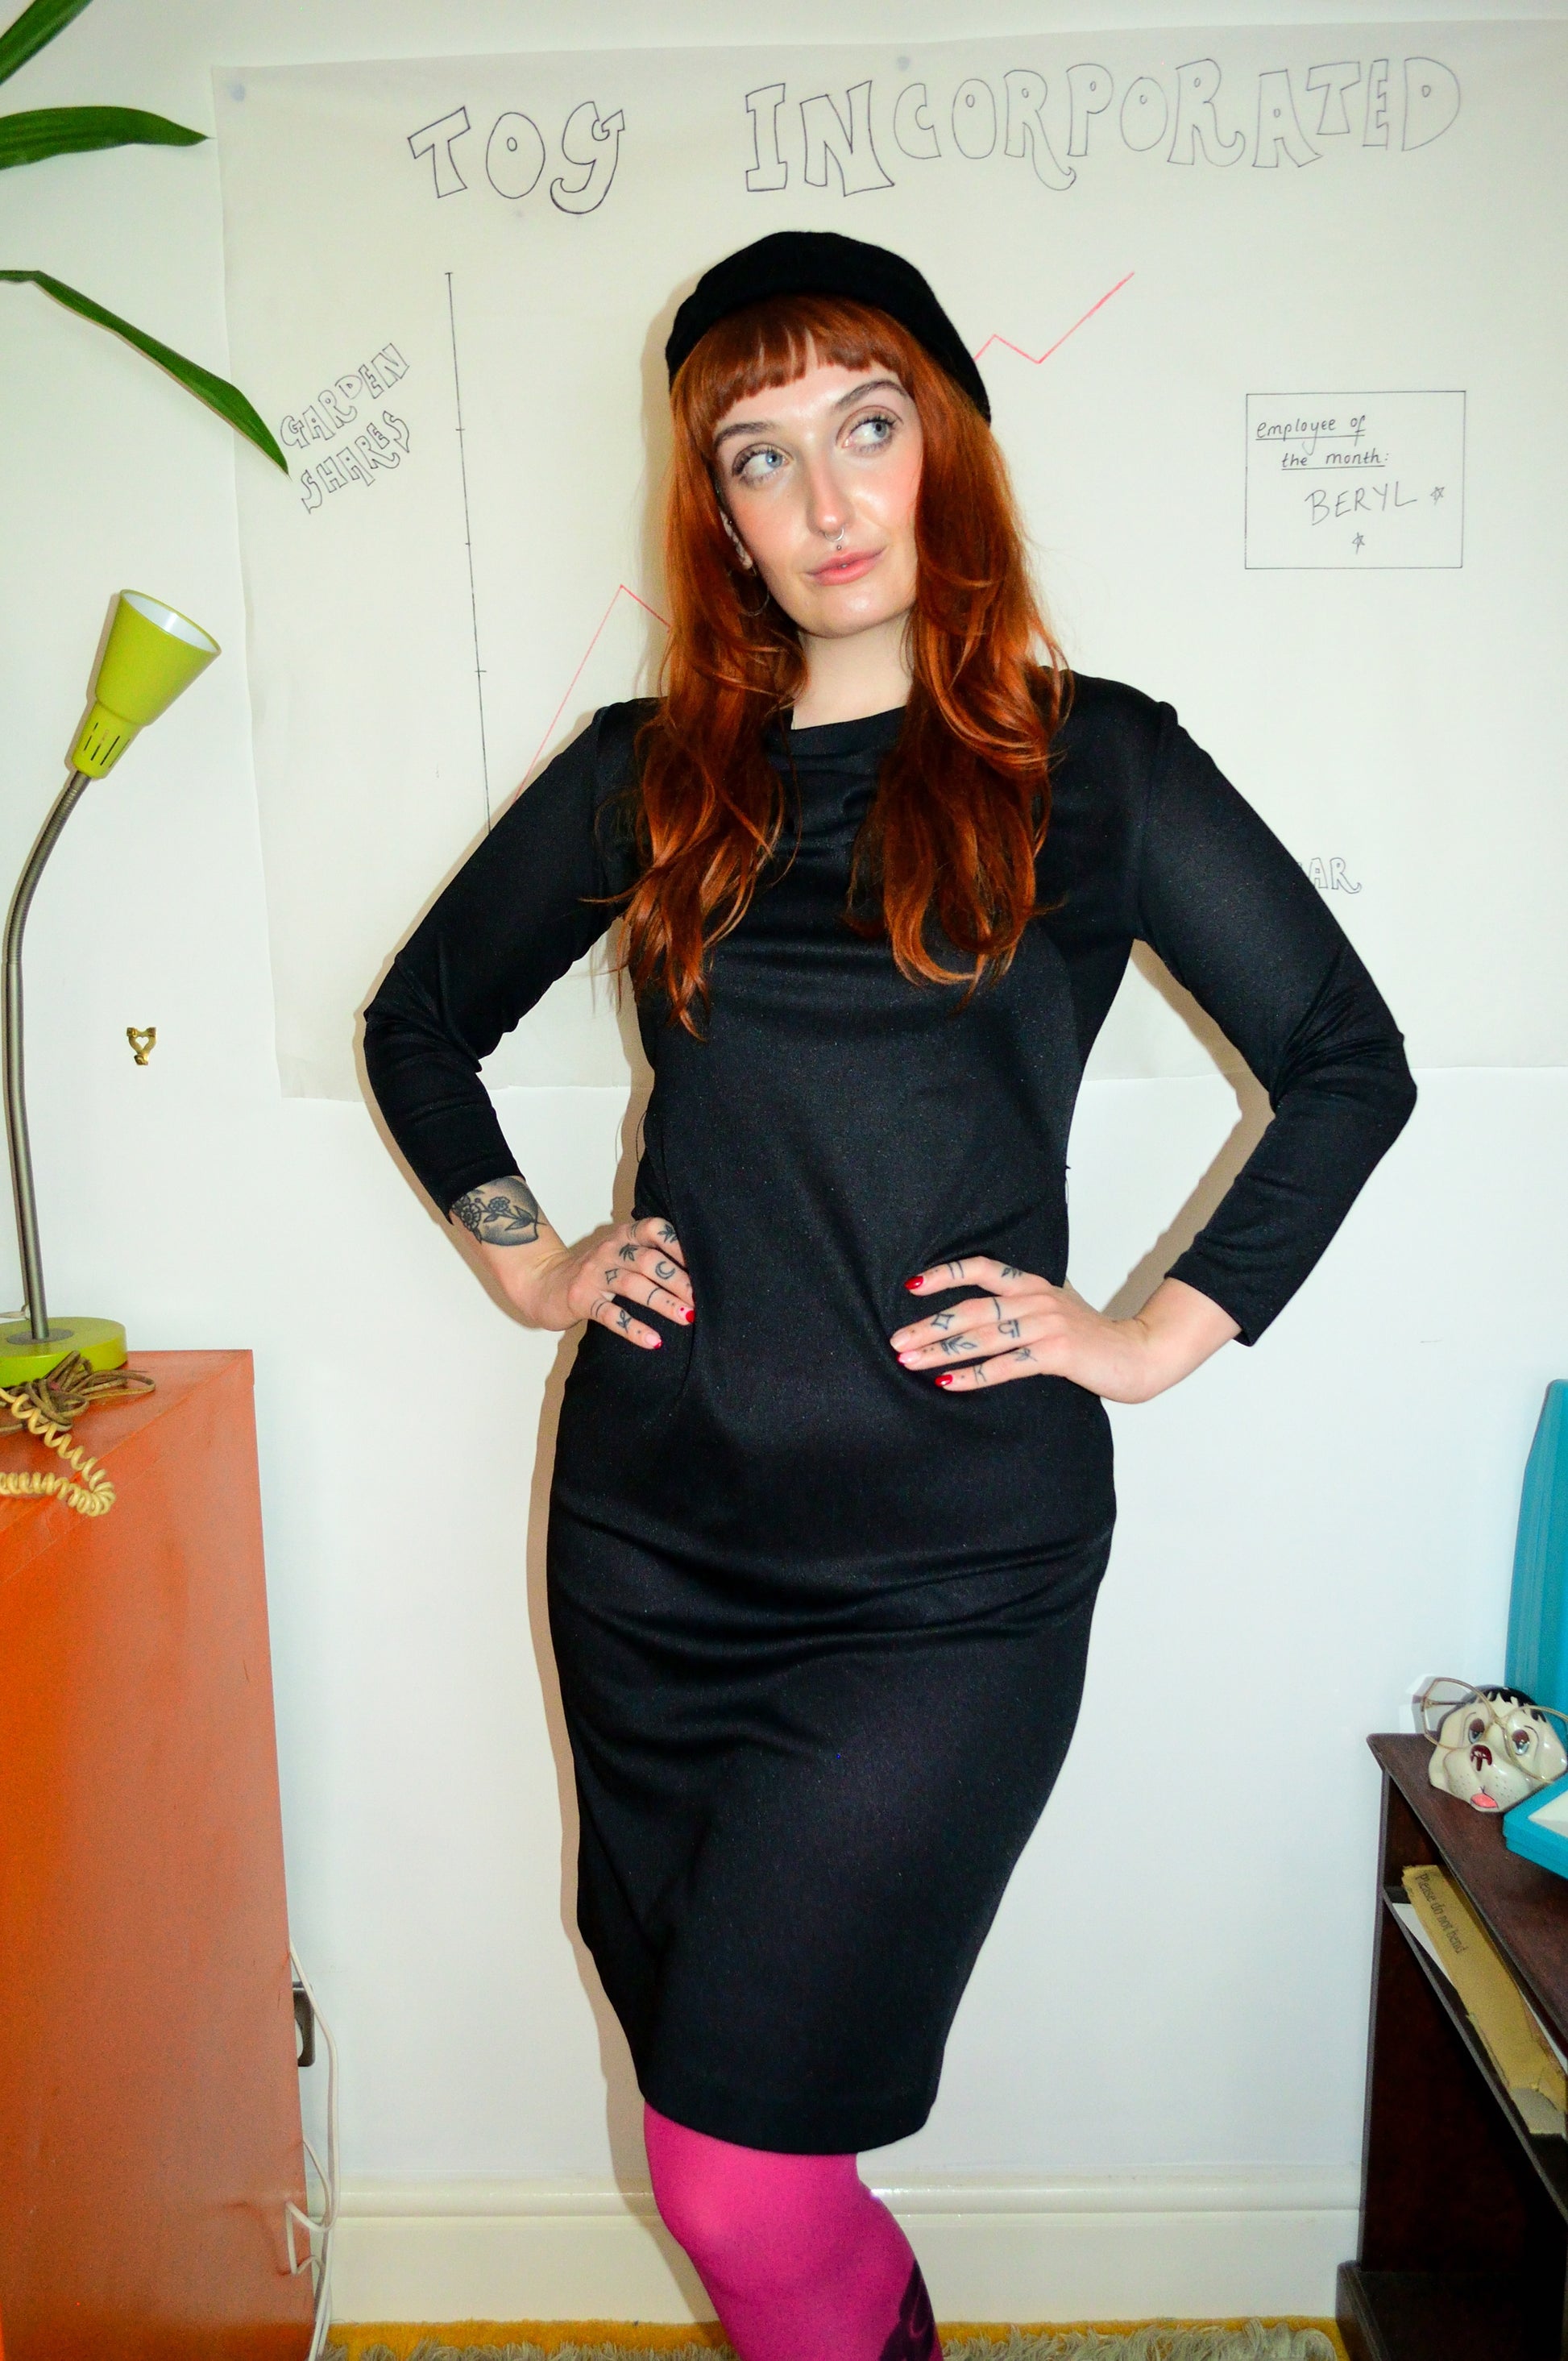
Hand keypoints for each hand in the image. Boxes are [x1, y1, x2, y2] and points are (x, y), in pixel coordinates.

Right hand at [482, 1212, 693, 1350]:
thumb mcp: (620, 1253)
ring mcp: (594, 1274)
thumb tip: (698, 1274)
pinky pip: (610, 1314)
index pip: (654, 1229)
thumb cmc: (595, 1271)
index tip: (703, 1264)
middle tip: (701, 1299)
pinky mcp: (581, 1299)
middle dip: (678, 1280)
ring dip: (663, 1302)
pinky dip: (633, 1328)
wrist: (544, 1282)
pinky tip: (653, 1341)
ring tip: (687, 1318)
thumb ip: (650, 1254)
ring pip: (633, 1285)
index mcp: (624, 1235)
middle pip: (649, 1260)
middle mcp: (610, 1250)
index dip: (679, 1244)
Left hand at [889, 1261, 1237, 1401]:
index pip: (983, 1268)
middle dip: (929, 1325)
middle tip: (895, 1340)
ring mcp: (1047, 1325)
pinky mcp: (1057, 1353)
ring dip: (941, 1350)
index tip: (912, 1286)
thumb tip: (972, 1318)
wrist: (1140, 1354)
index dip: (946, 1274)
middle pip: (972, 1309)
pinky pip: (1005, 1365)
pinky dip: (973, 1375)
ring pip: (982, 1336)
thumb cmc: (1091, 1339)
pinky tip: (947, 1383)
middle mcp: (1036, 1298)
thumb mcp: (1054, 1311)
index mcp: (1033, 1284)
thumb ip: (1020, 1308)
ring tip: (909, 1360)